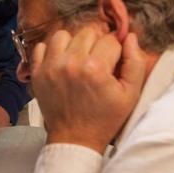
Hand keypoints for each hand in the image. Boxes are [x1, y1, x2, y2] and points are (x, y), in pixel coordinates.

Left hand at [30, 27, 146, 153]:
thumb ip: (136, 63)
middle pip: (88, 33)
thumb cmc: (105, 118)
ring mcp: (51, 67)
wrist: (75, 139)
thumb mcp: (130, 94)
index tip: (113, 64)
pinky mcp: (37, 73)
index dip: (116, 51)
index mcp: (96, 68)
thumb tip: (130, 36)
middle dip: (96, 44)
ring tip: (78, 60)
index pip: (111, 40)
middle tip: (97, 63)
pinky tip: (61, 64)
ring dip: (73, 44)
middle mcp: (71, 63)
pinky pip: (41, 46)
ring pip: (64, 34)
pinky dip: (52, 51)